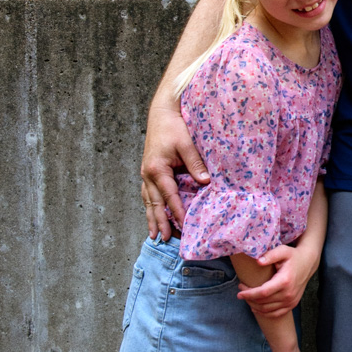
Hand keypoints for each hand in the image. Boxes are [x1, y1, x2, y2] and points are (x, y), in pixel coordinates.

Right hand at [140, 102, 207, 239]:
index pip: (170, 197)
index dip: (177, 213)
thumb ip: (195, 164)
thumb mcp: (186, 144)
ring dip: (152, 218)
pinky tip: (153, 215)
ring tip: (154, 235)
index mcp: (157, 169)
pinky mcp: (148, 170)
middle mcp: (148, 174)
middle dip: (160, 222)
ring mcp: (146, 173)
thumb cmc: (174, 126)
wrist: (162, 112)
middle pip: (155, 204)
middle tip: (164, 240)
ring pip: (149, 200)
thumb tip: (206, 182)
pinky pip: (148, 193)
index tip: (185, 226)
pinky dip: (151, 206)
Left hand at [237, 247, 312, 317]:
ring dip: (254, 306)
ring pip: (268, 310)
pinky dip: (264, 313)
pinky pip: (276, 314)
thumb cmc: (293, 256)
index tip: (239, 292)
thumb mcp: (282, 251)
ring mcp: (291, 301)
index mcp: (285, 281)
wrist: (308, 264)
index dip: (249, 294)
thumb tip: (258, 261)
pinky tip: (256, 308)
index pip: (263, 292)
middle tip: (241, 291)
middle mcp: (288, 293)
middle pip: (263, 302)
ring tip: (247, 298)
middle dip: (249, 298)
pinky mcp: (292, 304)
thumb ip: (270, 255)